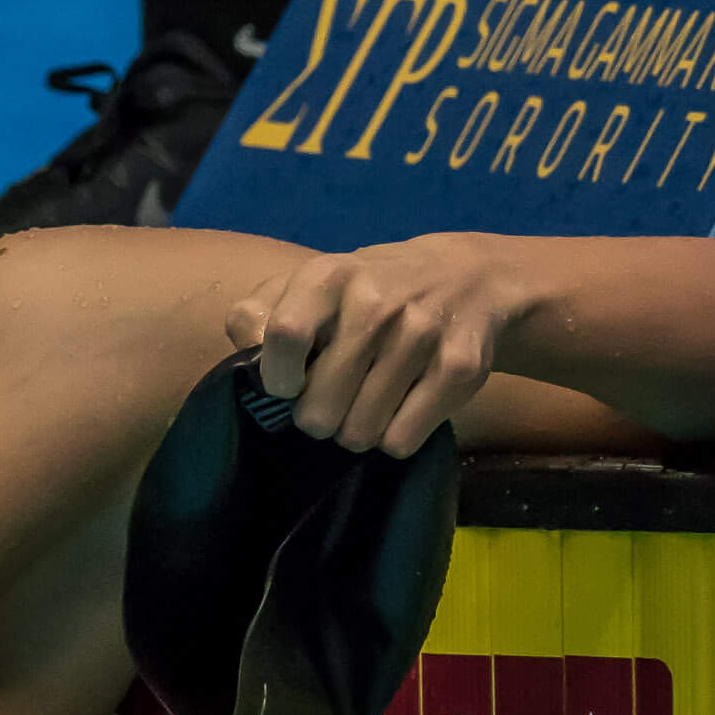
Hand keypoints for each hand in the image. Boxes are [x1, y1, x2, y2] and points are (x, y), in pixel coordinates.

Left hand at [225, 233, 529, 456]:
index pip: (284, 335)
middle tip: (328, 406)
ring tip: (362, 409)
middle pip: (319, 404)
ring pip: (360, 430)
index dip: (275, 377)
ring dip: (354, 433)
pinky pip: (402, 439)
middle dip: (316, 419)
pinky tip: (399, 411)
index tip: (286, 387)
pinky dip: (393, 438)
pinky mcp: (461, 367)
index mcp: (329, 276)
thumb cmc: (364, 293)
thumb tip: (246, 349)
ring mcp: (422, 333)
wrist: (468, 277)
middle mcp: (377, 300)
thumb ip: (258, 315)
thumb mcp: (307, 286)